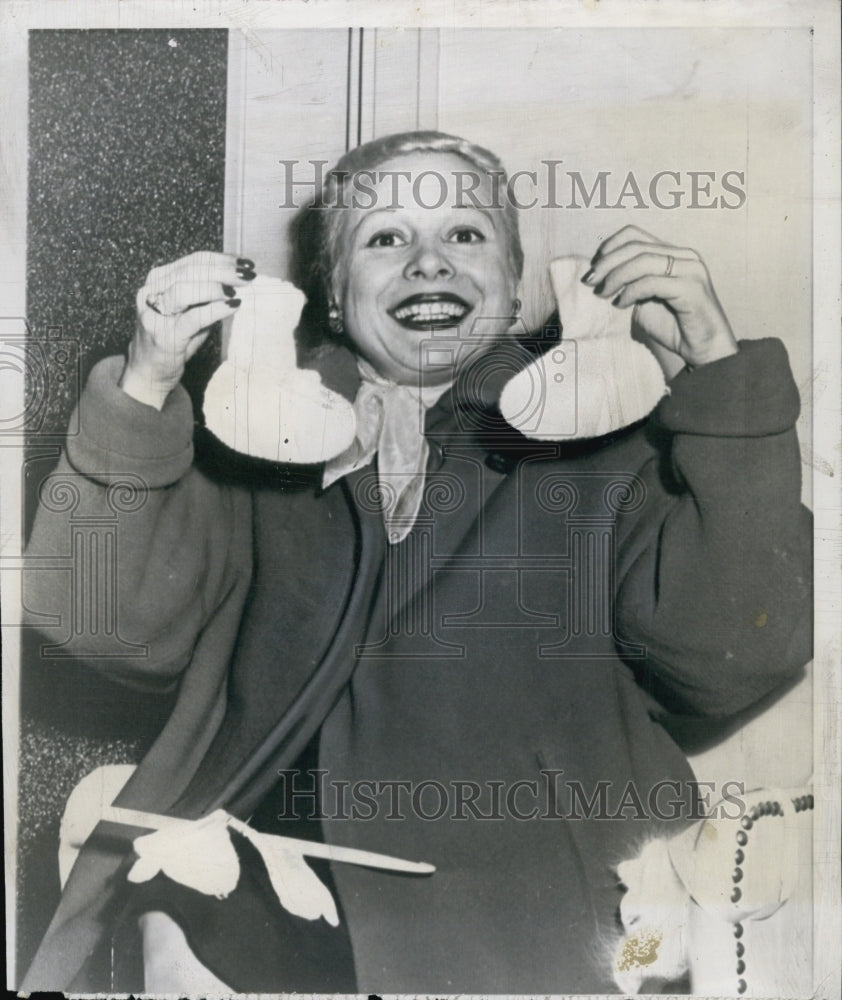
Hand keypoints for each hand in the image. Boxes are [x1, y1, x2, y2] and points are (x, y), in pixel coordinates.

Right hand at [120, 251, 255, 408]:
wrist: (149, 371)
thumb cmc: (174, 338)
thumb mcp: (190, 310)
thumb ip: (207, 294)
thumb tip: (238, 280)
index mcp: (159, 279)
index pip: (193, 260)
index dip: (221, 259)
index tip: (244, 263)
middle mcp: (151, 292)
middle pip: (190, 271)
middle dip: (223, 270)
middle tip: (247, 275)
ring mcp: (154, 314)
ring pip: (184, 289)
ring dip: (215, 287)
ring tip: (236, 290)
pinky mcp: (163, 335)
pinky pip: (192, 318)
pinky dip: (215, 309)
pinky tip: (232, 305)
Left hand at [584, 226, 738, 368]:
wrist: (705, 349)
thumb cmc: (674, 326)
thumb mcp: (644, 300)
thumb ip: (629, 284)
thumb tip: (599, 277)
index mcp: (673, 253)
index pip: (636, 234)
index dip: (610, 246)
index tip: (594, 266)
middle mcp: (684, 256)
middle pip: (636, 246)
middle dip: (608, 263)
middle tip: (591, 282)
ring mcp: (691, 270)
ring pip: (644, 261)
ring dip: (617, 276)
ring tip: (603, 293)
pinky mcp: (692, 288)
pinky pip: (652, 282)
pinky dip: (631, 291)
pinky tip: (621, 304)